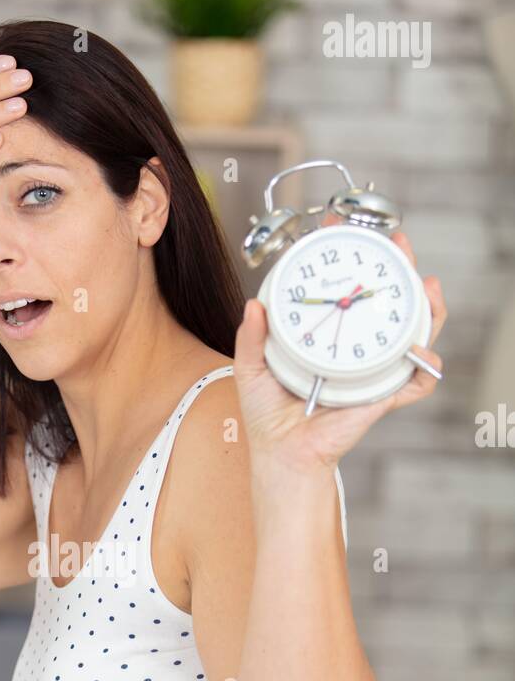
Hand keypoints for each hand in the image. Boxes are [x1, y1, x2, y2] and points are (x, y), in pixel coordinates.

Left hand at [233, 225, 447, 471]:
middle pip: (390, 300)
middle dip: (401, 268)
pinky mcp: (382, 396)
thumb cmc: (268, 413)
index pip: (346, 286)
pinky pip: (415, 381)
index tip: (342, 227)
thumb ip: (251, 337)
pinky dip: (425, 367)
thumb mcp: (252, 367)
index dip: (350, 255)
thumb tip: (254, 304)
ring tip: (426, 286)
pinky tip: (420, 353)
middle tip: (398, 244)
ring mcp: (373, 370)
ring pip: (414, 333)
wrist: (281, 453)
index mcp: (329, 333)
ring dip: (428, 308)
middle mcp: (356, 346)